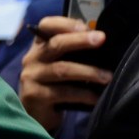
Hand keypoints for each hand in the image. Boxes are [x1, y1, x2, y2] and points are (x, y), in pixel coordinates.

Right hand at [18, 16, 111, 131]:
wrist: (38, 114)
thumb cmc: (56, 85)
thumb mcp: (63, 65)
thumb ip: (75, 53)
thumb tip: (103, 43)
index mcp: (40, 46)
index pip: (47, 25)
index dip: (66, 23)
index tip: (86, 26)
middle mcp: (33, 58)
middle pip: (56, 44)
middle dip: (81, 40)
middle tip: (101, 39)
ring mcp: (31, 77)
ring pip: (63, 69)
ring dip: (89, 72)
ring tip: (107, 77)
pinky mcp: (35, 95)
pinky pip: (63, 92)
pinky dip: (84, 94)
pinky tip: (96, 97)